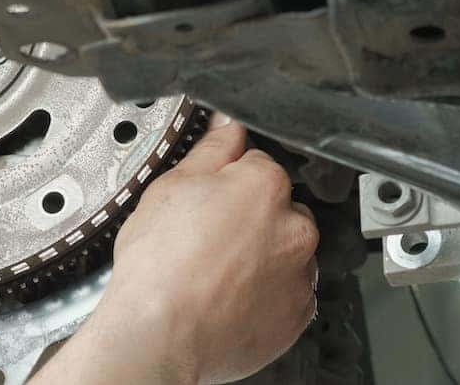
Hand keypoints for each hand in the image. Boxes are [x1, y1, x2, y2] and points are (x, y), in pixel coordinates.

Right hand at [31, 115, 318, 383]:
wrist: (159, 334)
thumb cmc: (159, 266)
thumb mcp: (171, 187)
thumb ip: (212, 150)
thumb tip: (228, 125)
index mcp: (266, 186)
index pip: (258, 165)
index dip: (228, 182)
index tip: (208, 201)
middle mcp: (295, 227)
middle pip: (279, 209)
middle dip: (252, 219)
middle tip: (209, 239)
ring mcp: (300, 274)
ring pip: (286, 252)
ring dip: (262, 257)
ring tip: (217, 274)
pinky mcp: (298, 315)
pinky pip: (288, 294)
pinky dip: (266, 295)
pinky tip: (229, 297)